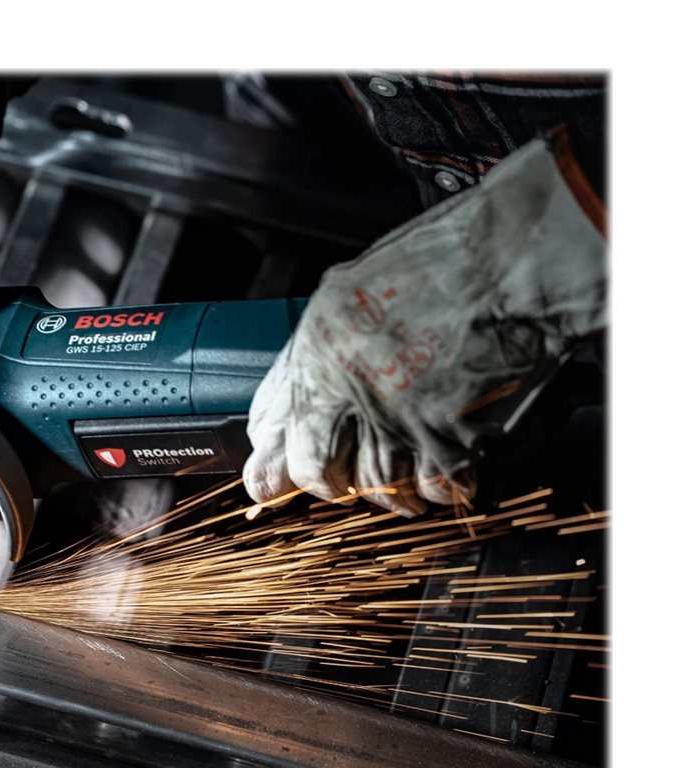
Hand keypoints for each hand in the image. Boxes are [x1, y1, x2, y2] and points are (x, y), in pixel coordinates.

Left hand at [243, 137, 606, 515]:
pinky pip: (432, 487)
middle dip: (330, 483)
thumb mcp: (352, 291)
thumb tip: (297, 400)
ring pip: (376, 484)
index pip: (272, 423)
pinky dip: (441, 487)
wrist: (517, 257)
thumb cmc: (447, 261)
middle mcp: (349, 383)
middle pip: (316, 469)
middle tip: (345, 481)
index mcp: (318, 345)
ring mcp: (398, 413)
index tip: (272, 475)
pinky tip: (452, 465)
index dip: (275, 457)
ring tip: (410, 467)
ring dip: (392, 488)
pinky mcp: (450, 435)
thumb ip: (319, 350)